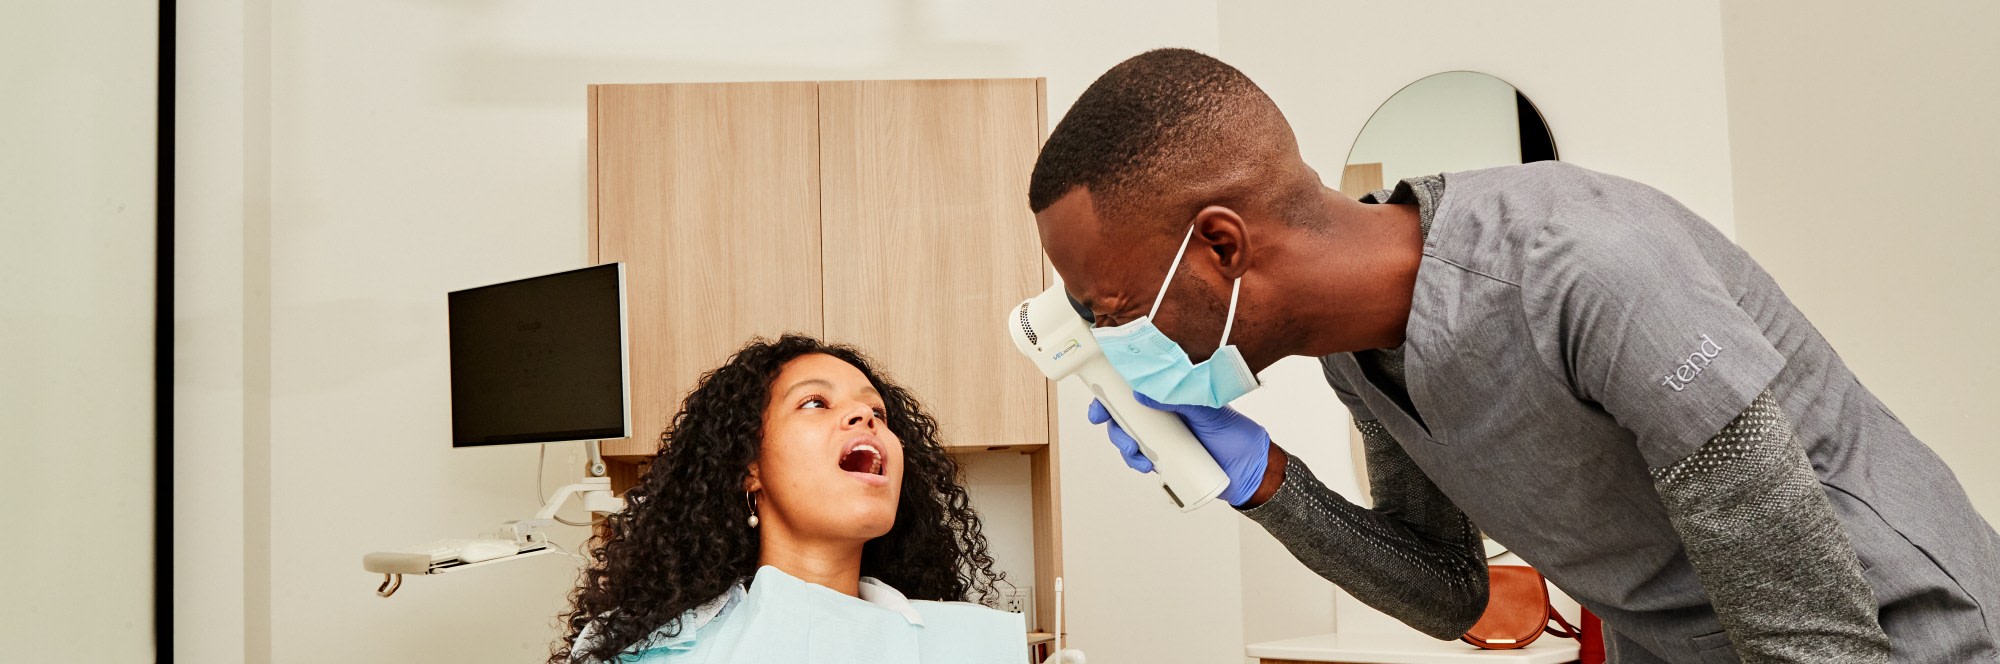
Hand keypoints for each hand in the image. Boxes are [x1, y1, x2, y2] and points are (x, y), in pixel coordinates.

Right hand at [1087, 392, 1272, 505]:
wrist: (1253, 471)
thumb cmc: (1236, 435)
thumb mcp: (1208, 410)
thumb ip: (1180, 398)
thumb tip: (1143, 392)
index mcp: (1172, 398)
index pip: (1137, 391)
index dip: (1112, 393)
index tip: (1099, 400)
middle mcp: (1164, 418)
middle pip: (1125, 416)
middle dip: (1111, 422)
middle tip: (1109, 425)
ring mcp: (1164, 441)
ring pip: (1130, 440)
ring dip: (1123, 445)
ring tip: (1134, 452)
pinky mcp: (1166, 463)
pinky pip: (1142, 461)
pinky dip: (1137, 463)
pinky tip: (1145, 466)